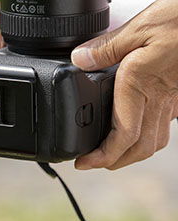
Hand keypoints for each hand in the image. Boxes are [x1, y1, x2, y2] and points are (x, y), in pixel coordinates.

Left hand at [72, 0, 177, 169]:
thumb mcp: (139, 28)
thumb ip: (106, 47)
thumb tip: (79, 60)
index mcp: (142, 86)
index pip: (124, 136)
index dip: (103, 157)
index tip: (84, 163)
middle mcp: (160, 98)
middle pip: (140, 148)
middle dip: (115, 162)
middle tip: (92, 163)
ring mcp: (172, 99)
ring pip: (155, 140)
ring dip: (132, 152)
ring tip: (110, 151)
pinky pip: (164, 124)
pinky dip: (147, 134)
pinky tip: (135, 125)